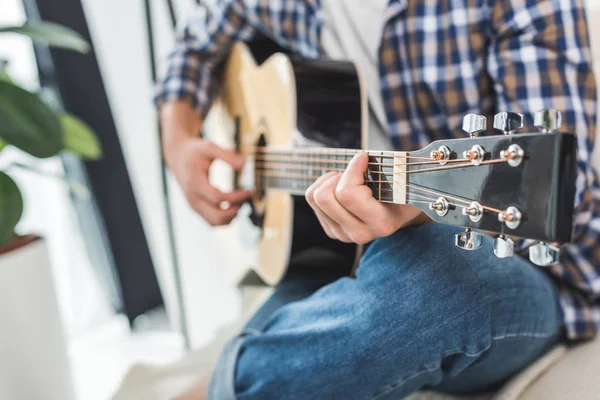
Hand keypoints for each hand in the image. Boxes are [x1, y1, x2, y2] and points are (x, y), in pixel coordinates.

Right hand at [165, 136, 250, 225]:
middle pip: (217, 216)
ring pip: (215, 222)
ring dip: (231, 216)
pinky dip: (225, 218)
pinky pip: (212, 221)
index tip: (249, 190)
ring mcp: (194, 205)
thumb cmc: (195, 151)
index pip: (218, 198)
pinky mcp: (196, 208)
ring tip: (240, 202)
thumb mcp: (209, 147)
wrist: (177, 156)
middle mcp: (193, 198)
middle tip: (246, 198)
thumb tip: (244, 165)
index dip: (237, 197)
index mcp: (195, 184)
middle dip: (235, 210)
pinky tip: (233, 205)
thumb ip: (227, 155)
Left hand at [305, 152, 428, 243]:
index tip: (363, 157)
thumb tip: (362, 156)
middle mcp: (361, 234)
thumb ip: (391, 169)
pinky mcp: (332, 231)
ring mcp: (344, 235)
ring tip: (349, 179)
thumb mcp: (404, 178)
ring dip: (330, 180)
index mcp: (382, 223)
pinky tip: (342, 188)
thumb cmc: (404, 187)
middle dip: (338, 176)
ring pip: (315, 197)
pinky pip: (312, 200)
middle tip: (355, 172)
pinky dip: (324, 186)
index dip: (352, 168)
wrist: (403, 209)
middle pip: (324, 197)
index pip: (347, 194)